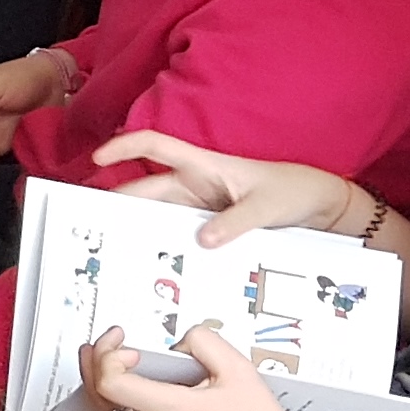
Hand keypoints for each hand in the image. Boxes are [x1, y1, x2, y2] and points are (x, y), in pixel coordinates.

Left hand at [82, 324, 330, 410]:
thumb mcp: (238, 368)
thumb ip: (202, 341)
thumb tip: (174, 340)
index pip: (112, 383)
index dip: (108, 356)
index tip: (121, 344)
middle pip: (104, 398)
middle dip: (99, 365)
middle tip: (105, 349)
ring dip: (111, 392)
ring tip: (122, 371)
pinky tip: (143, 403)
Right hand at [90, 129, 361, 242]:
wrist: (318, 205)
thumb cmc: (293, 191)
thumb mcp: (268, 206)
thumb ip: (236, 222)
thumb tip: (202, 240)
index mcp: (203, 165)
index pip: (154, 146)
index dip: (123, 147)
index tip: (96, 159)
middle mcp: (195, 184)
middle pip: (145, 189)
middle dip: (117, 202)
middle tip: (91, 227)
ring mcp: (199, 205)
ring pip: (157, 214)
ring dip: (138, 228)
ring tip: (114, 251)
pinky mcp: (209, 225)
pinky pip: (177, 232)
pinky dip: (163, 243)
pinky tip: (154, 264)